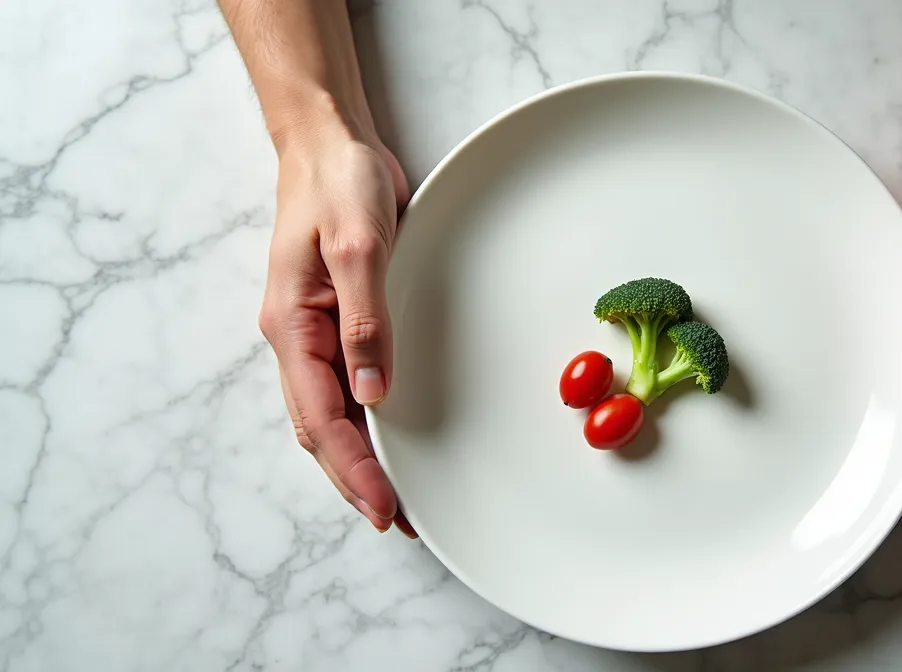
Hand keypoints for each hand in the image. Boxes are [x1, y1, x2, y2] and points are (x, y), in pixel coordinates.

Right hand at [258, 134, 416, 536]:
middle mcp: (297, 338)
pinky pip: (345, 387)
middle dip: (355, 480)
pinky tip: (388, 440)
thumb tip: (373, 395)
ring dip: (359, 459)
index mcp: (293, 326)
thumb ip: (364, 320)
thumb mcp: (358, 244)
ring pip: (330, 415)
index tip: (385, 506)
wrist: (331, 144)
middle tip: (398, 521)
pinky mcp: (337, 320)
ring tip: (396, 497)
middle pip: (320, 430)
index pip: (322, 418)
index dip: (353, 468)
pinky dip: (365, 423)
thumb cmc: (339, 184)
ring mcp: (315, 332)